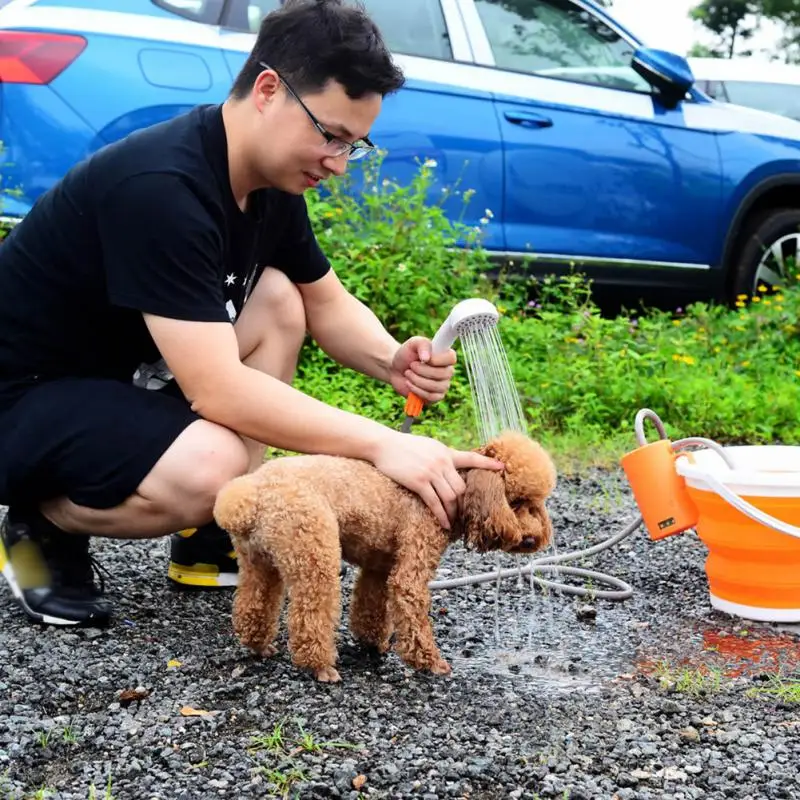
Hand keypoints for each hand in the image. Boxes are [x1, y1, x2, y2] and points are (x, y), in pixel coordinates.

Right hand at [372, 431, 503, 528]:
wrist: (383, 445)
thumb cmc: (403, 446)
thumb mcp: (427, 445)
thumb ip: (441, 455)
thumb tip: (450, 465)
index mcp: (445, 452)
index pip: (470, 457)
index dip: (487, 464)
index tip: (501, 467)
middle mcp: (441, 461)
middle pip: (461, 487)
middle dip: (463, 502)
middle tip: (463, 513)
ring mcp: (431, 472)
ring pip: (450, 497)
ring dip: (453, 512)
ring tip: (453, 521)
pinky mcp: (419, 482)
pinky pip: (435, 503)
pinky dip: (442, 516)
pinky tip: (445, 524)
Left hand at [389, 337, 455, 403]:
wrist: (395, 369)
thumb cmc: (406, 354)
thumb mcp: (413, 344)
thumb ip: (422, 344)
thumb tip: (427, 358)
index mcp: (445, 356)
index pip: (452, 358)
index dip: (438, 360)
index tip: (424, 359)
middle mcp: (447, 371)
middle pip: (443, 374)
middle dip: (422, 370)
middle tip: (412, 365)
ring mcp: (442, 385)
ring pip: (436, 387)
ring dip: (417, 380)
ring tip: (408, 373)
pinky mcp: (435, 397)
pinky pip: (431, 397)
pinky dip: (417, 390)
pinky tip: (409, 384)